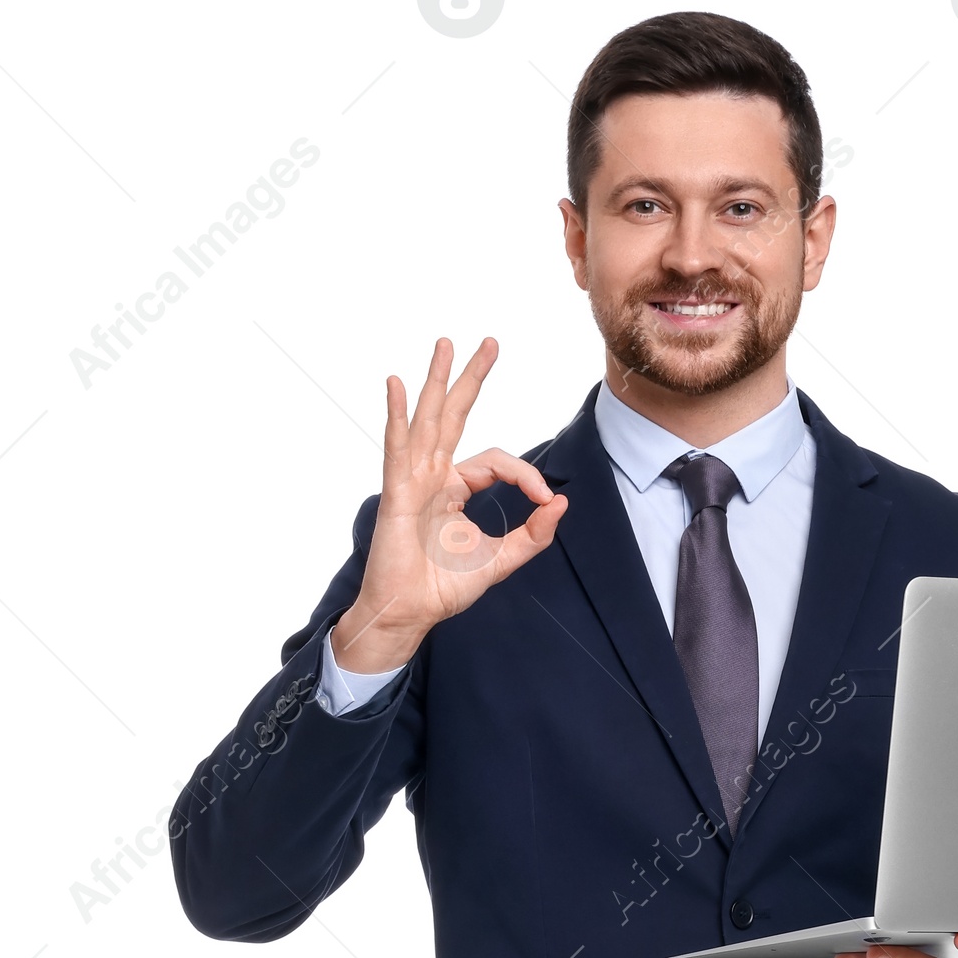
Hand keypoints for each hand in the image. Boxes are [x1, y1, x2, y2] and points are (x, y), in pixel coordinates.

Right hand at [330, 336, 566, 674]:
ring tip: (446, 344)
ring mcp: (412, 480)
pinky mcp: (397, 493)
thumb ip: (533, 535)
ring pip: (430, 421)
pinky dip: (397, 417)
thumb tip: (561, 502)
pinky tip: (395, 385)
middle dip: (472, 378)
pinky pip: (398, 449)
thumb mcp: (501, 560)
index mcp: (456, 487)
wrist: (411, 613)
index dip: (524, 474)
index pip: (496, 461)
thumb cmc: (443, 587)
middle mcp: (433, 475)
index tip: (543, 498)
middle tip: (490, 343)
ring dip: (437, 381)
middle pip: (456, 416)